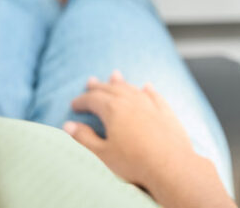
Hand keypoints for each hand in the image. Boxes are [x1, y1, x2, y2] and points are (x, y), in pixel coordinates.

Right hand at [64, 72, 234, 207]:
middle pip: (111, 89)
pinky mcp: (166, 112)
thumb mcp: (102, 154)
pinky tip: (147, 86)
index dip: (82, 101)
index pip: (92, 99)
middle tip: (90, 82)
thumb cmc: (135, 162)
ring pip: (132, 88)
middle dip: (99, 86)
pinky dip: (148, 90)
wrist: (171, 165)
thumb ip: (84, 138)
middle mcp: (132, 101)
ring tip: (115, 75)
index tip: (74, 104)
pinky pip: (154, 95)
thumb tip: (68, 125)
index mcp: (113, 109)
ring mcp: (151, 104)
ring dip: (121, 82)